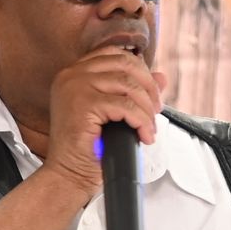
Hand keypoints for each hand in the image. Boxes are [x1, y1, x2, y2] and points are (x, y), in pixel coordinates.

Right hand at [39, 48, 165, 195]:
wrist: (69, 174)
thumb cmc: (88, 148)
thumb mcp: (113, 113)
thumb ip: (134, 91)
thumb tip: (162, 77)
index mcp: (74, 73)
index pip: (115, 55)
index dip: (140, 71)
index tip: (150, 94)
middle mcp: (71, 75)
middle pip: (126, 64)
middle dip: (148, 87)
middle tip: (156, 110)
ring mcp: (75, 87)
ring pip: (129, 85)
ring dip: (147, 108)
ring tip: (149, 127)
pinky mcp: (83, 104)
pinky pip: (126, 106)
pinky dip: (141, 121)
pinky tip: (144, 135)